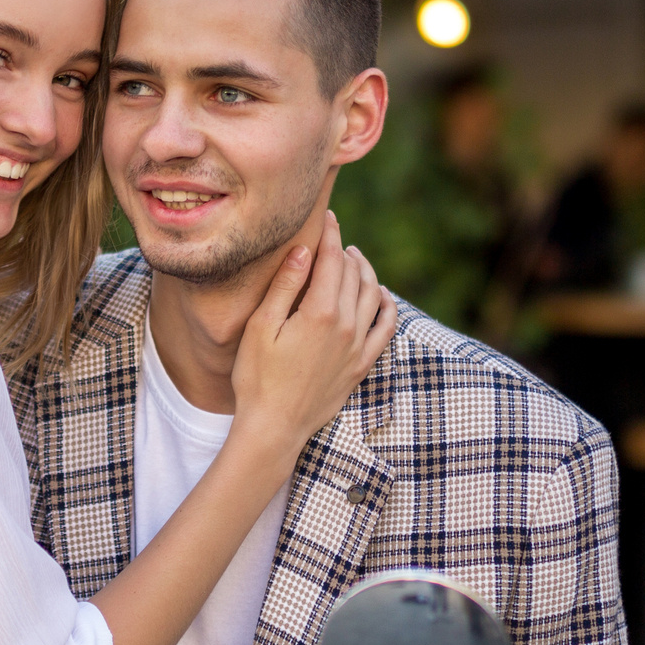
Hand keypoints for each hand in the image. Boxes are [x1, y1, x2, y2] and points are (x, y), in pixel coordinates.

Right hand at [230, 208, 397, 451]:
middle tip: (334, 238)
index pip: (332, 260)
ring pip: (374, 295)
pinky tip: (382, 295)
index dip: (330, 234)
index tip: (327, 217)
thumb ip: (285, 286)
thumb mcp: (261, 327)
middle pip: (355, 274)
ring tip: (354, 259)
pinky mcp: (362, 365)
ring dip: (366, 271)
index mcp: (321, 313)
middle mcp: (347, 327)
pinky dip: (388, 305)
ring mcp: (359, 347)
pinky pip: (387, 328)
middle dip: (345, 250)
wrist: (275, 427)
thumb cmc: (257, 378)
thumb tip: (303, 250)